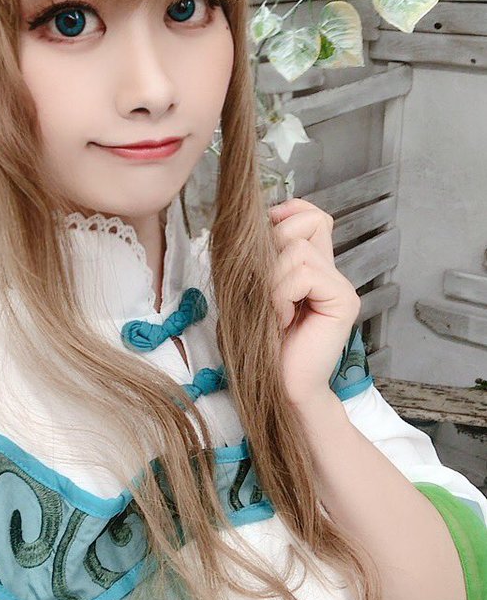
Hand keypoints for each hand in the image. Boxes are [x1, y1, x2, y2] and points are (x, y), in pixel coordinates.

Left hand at [268, 197, 360, 410]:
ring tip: (274, 312)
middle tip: (266, 290)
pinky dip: (281, 294)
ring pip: (299, 249)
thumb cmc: (262, 344)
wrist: (279, 387)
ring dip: (273, 280)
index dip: (291, 212)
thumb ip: (264, 260)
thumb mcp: (255, 291)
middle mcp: (331, 273)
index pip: (313, 217)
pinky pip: (304, 274)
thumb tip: (262, 221)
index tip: (267, 231)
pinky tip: (282, 319)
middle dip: (274, 249)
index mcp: (312, 269)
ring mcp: (340, 286)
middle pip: (307, 224)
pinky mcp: (343, 300)